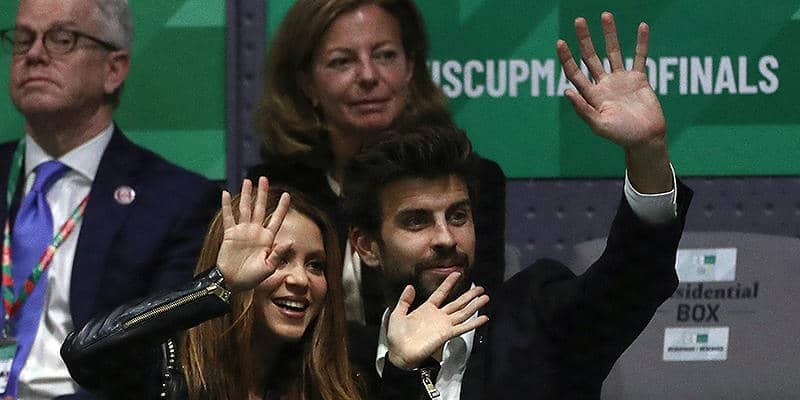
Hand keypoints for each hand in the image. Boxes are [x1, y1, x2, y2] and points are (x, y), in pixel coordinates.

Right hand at [216, 177, 290, 291]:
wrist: (232, 282)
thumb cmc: (252, 278)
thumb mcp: (269, 267)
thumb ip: (278, 253)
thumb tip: (291, 240)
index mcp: (268, 239)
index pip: (276, 219)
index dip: (282, 207)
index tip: (287, 194)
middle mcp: (256, 232)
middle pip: (260, 208)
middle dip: (263, 193)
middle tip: (264, 179)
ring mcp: (242, 232)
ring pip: (245, 208)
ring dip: (246, 194)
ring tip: (248, 181)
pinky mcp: (230, 234)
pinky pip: (228, 217)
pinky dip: (226, 205)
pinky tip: (225, 193)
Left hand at [386, 272, 488, 369]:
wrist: (399, 354)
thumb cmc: (397, 336)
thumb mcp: (397, 314)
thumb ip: (404, 300)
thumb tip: (410, 286)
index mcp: (426, 309)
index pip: (441, 293)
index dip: (449, 283)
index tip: (457, 273)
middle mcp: (438, 316)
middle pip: (457, 302)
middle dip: (469, 295)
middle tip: (480, 287)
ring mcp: (444, 325)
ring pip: (463, 313)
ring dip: (474, 305)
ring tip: (485, 297)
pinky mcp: (446, 335)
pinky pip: (462, 328)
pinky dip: (474, 323)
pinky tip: (484, 318)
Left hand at [558, 12, 672, 192]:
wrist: (646, 138)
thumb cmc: (621, 135)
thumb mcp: (599, 125)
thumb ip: (583, 109)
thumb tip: (566, 91)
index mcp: (591, 95)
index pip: (575, 72)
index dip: (567, 58)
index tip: (560, 42)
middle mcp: (604, 84)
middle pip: (590, 57)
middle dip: (584, 39)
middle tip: (578, 21)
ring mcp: (621, 80)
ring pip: (613, 52)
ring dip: (609, 34)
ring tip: (605, 15)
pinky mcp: (639, 79)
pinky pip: (640, 57)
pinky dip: (641, 42)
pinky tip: (642, 26)